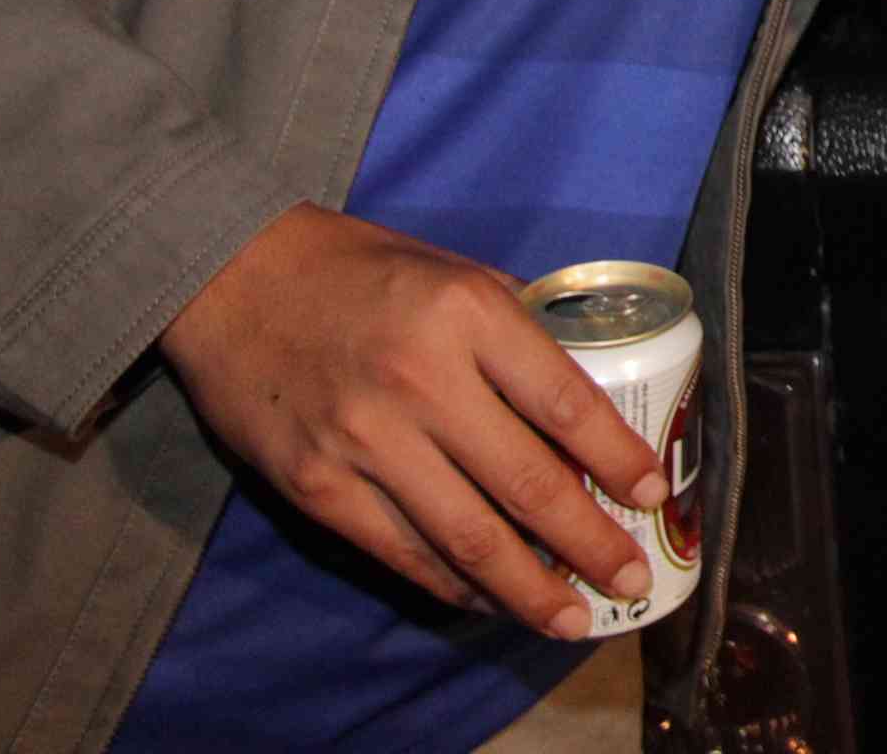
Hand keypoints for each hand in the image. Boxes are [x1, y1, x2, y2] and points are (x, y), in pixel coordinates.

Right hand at [158, 205, 664, 637]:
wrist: (233, 276)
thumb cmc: (360, 269)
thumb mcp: (455, 272)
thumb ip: (517, 332)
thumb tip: (583, 396)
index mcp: (469, 315)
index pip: (566, 405)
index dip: (618, 459)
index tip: (653, 493)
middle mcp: (421, 381)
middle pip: (527, 486)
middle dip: (589, 544)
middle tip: (630, 577)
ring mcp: (364, 441)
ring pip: (467, 538)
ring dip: (528, 589)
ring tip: (571, 616)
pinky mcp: (316, 486)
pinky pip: (402, 553)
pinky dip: (453, 585)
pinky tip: (490, 599)